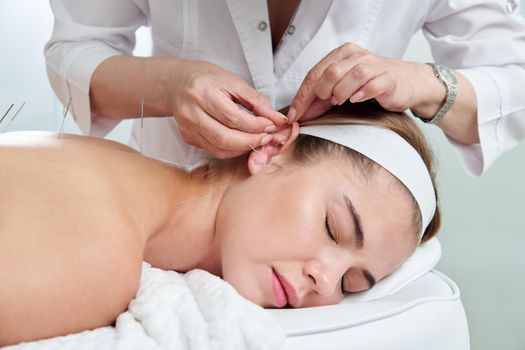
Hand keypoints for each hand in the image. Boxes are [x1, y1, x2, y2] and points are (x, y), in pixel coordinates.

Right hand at [168, 60, 287, 158]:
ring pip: (219, 149)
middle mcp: (191, 112)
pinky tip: (242, 142)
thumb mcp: (233, 81)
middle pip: (225, 138)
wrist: (177, 84)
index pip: (233, 117)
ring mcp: (187, 127)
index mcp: (203, 92)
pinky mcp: (187, 137)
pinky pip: (213, 151)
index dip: (256, 125)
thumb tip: (276, 118)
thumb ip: (256, 100)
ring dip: (243, 148)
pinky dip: (231, 150)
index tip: (271, 125)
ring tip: (257, 140)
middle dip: (251, 141)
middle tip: (267, 137)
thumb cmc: (206, 79)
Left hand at [287, 42, 444, 121]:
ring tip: (342, 100)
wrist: (408, 83)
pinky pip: (372, 84)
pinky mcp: (388, 78)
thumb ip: (321, 98)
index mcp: (342, 54)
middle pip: (330, 72)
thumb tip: (299, 114)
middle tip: (327, 103)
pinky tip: (358, 99)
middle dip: (322, 92)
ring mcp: (374, 65)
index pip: (314, 74)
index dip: (302, 96)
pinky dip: (362, 93)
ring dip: (341, 92)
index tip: (295, 115)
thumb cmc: (373, 84)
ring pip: (350, 75)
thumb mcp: (342, 88)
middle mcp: (356, 56)